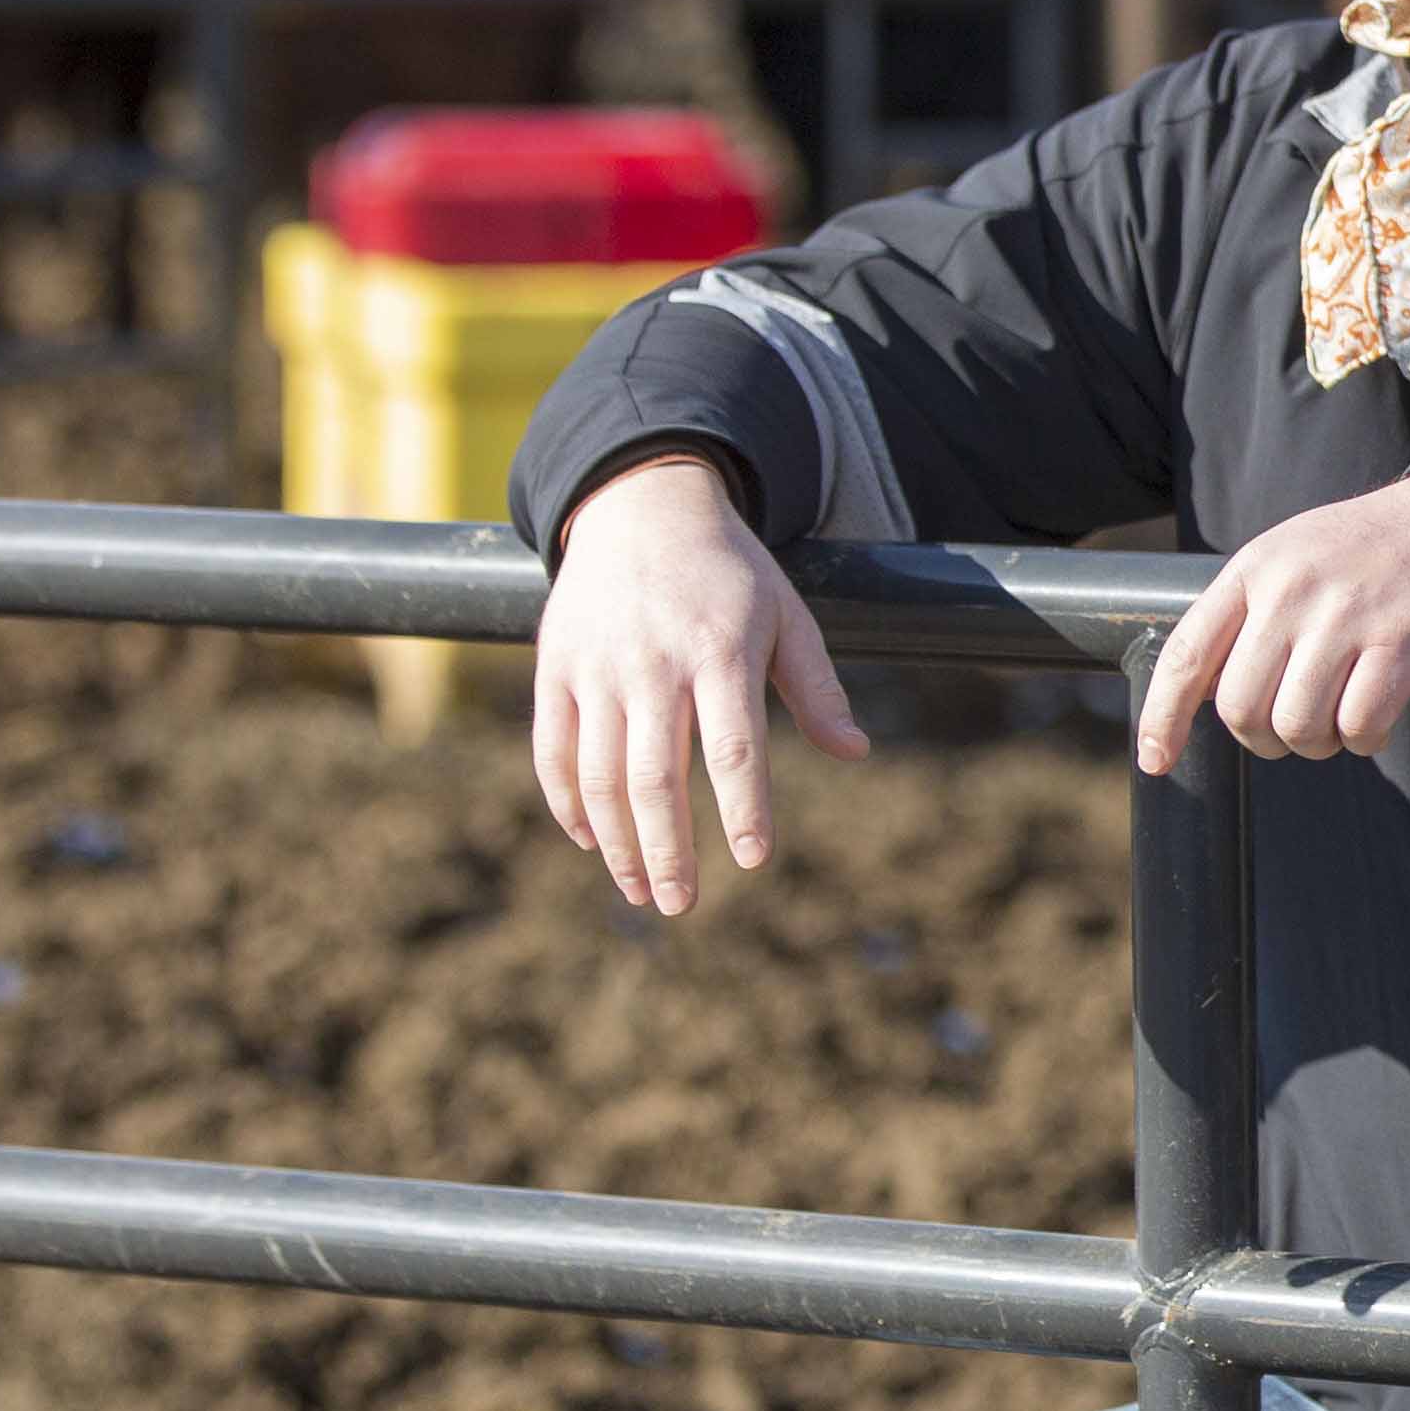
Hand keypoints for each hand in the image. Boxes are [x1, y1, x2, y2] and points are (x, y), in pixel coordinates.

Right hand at [530, 452, 870, 913]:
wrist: (641, 505)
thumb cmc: (730, 574)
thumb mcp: (786, 615)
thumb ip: (817, 687)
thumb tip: (855, 752)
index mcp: (720, 651)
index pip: (734, 747)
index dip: (743, 808)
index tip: (753, 859)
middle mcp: (652, 662)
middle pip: (657, 776)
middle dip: (669, 849)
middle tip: (683, 905)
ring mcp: (596, 666)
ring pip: (600, 773)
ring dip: (618, 843)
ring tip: (642, 891)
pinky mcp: (555, 668)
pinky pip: (554, 750)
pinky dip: (568, 803)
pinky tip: (592, 842)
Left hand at [1140, 467, 1409, 770]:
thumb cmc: (1380, 551)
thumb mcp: (1297, 557)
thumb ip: (1251, 614)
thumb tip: (1204, 692)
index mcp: (1256, 568)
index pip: (1187, 654)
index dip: (1162, 717)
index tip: (1156, 760)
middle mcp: (1292, 590)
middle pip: (1240, 708)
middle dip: (1265, 738)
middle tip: (1297, 725)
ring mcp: (1346, 616)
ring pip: (1296, 726)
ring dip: (1319, 742)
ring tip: (1343, 716)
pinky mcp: (1400, 644)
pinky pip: (1357, 728)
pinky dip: (1365, 740)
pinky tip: (1381, 717)